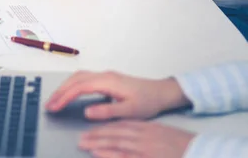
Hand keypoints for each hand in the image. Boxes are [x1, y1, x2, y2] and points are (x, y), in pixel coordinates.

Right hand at [46, 71, 191, 119]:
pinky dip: (73, 85)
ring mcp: (105, 75)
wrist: (160, 92)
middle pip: (76, 79)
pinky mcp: (107, 78)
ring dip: (65, 87)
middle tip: (49, 105)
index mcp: (108, 81)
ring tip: (55, 100)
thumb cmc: (147, 101)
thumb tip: (87, 112)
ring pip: (79, 77)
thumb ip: (107, 111)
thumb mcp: (130, 111)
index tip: (55, 107)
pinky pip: (84, 78)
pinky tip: (70, 93)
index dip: (65, 96)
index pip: (80, 87)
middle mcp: (105, 75)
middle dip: (60, 91)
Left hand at [78, 121, 194, 157]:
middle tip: (81, 138)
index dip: (105, 128)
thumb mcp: (161, 136)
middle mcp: (143, 135)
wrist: (199, 151)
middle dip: (96, 135)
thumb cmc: (181, 146)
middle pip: (115, 133)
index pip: (121, 125)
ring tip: (83, 144)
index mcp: (146, 128)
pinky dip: (110, 155)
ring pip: (116, 144)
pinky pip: (124, 156)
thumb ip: (145, 135)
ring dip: (97, 144)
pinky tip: (98, 154)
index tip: (92, 130)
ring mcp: (144, 148)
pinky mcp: (146, 157)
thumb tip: (129, 137)